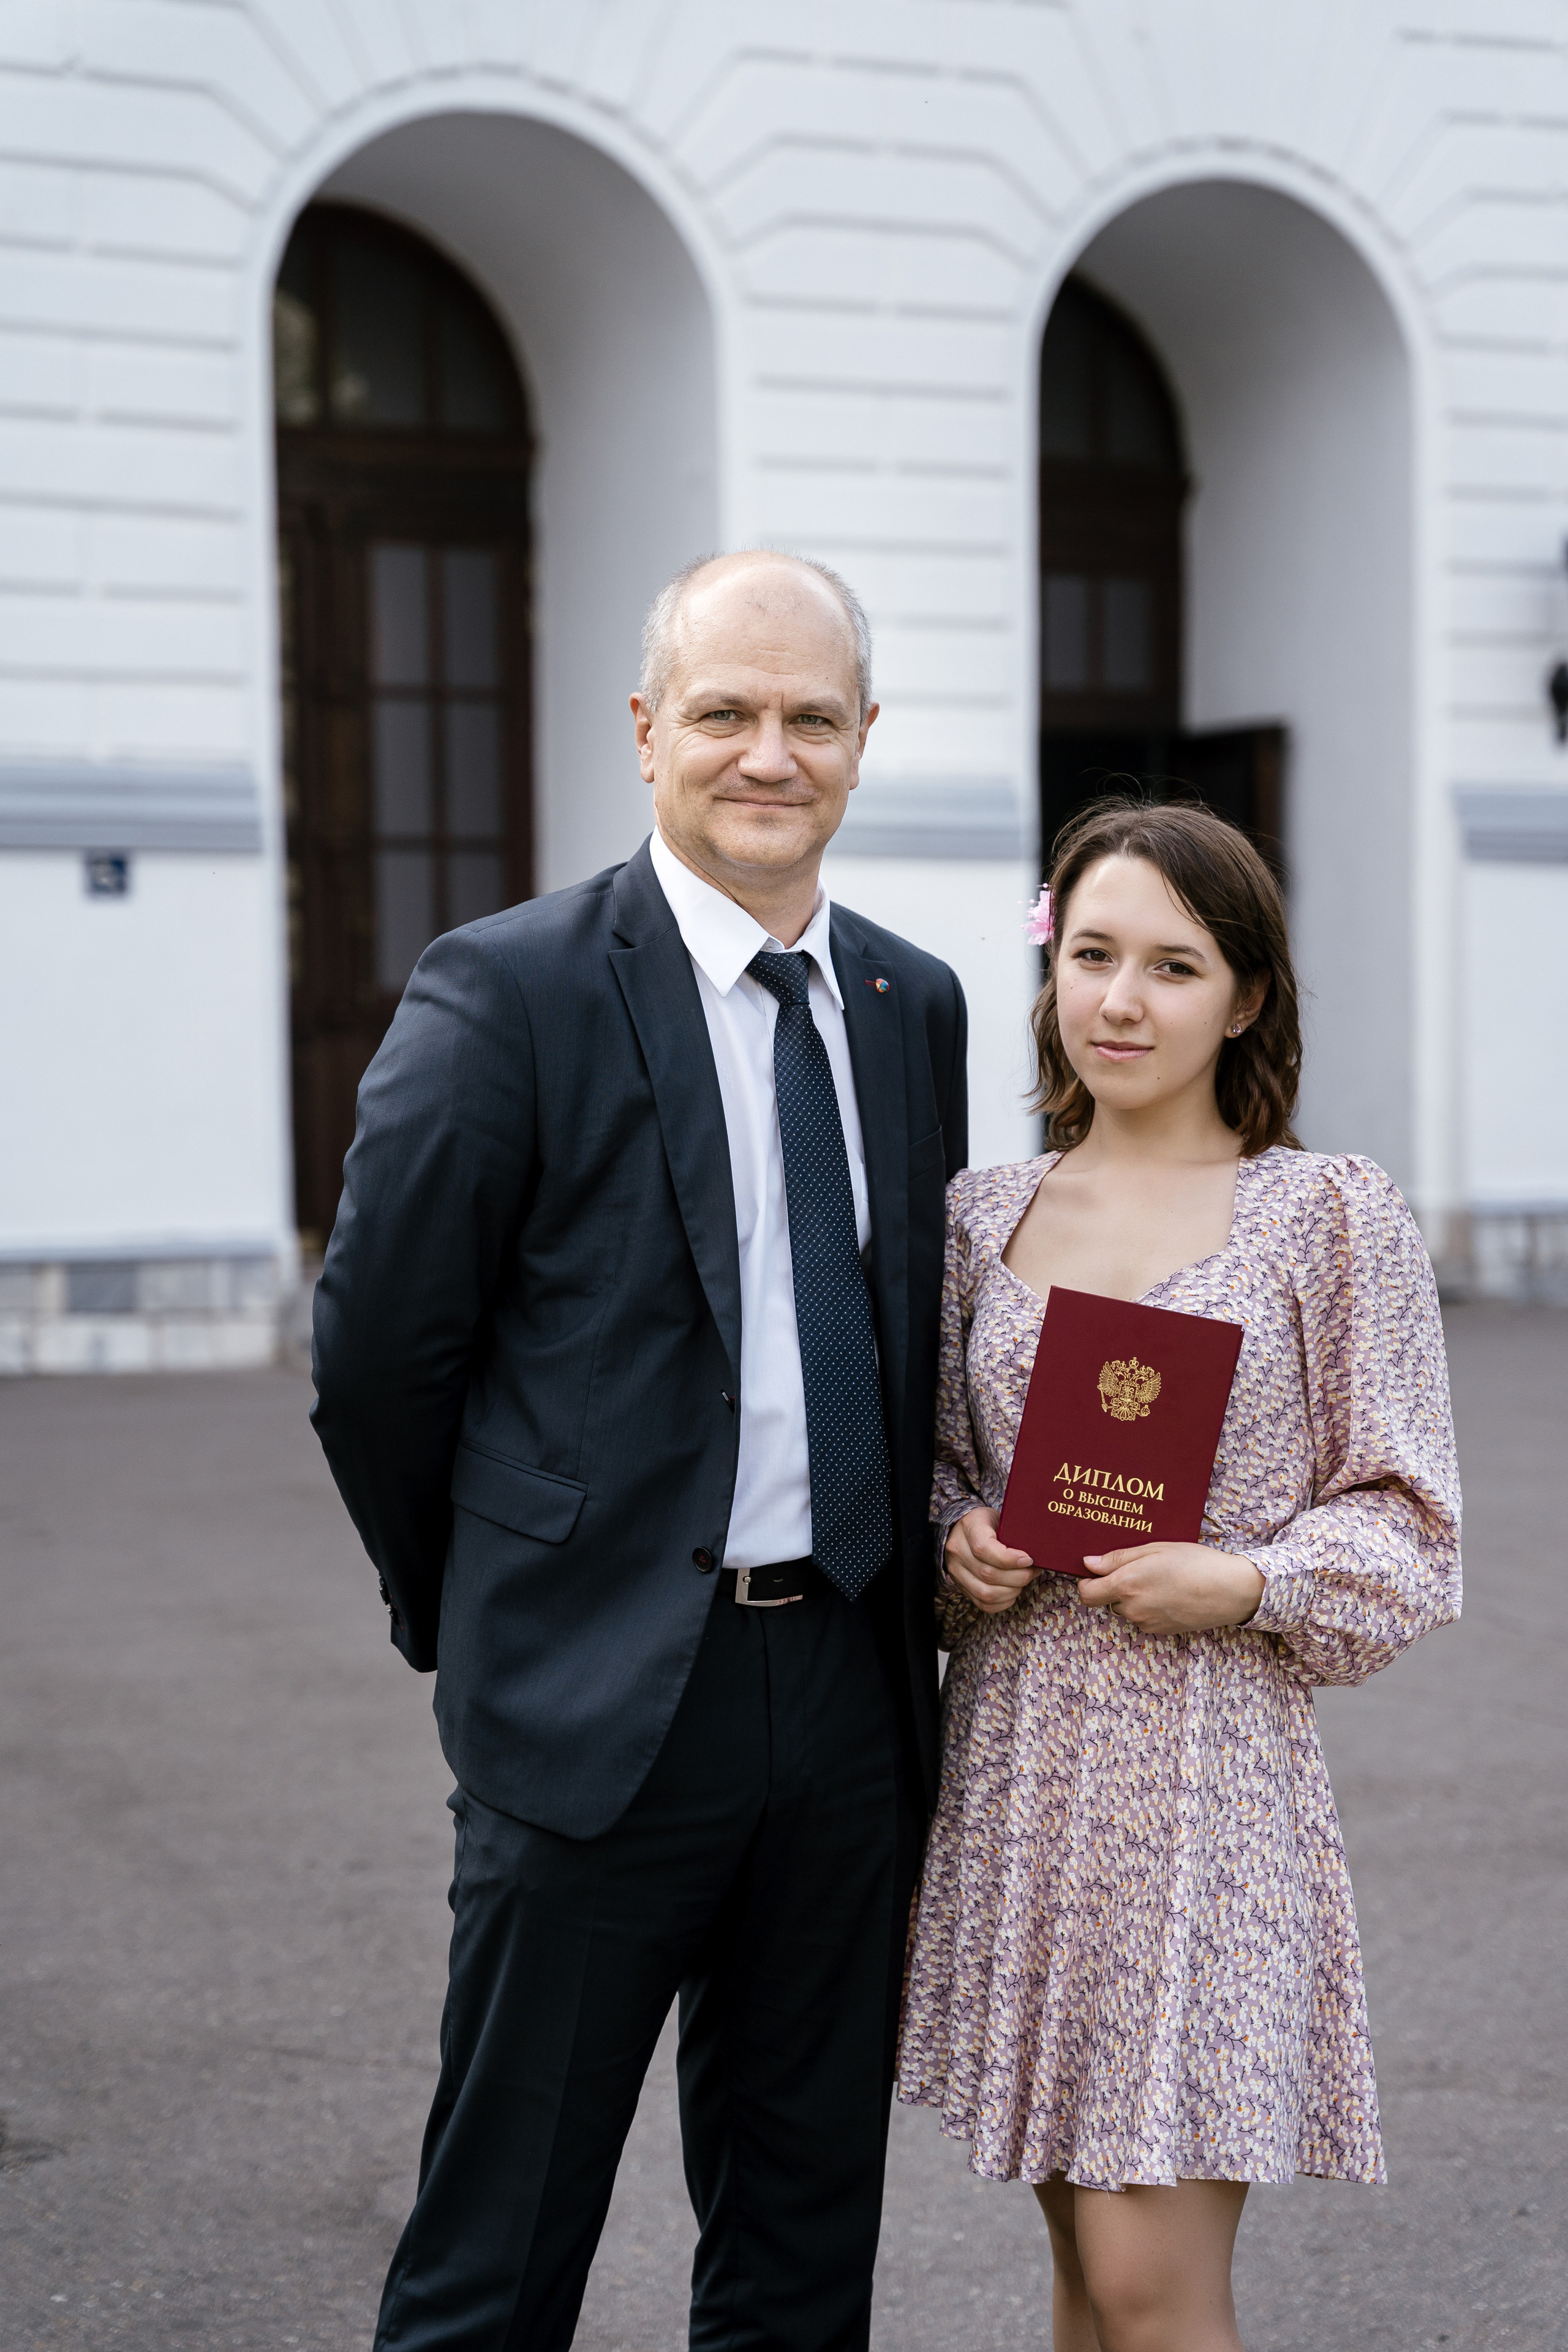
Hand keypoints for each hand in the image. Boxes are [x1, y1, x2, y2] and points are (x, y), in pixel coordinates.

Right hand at [944, 1507, 1036, 1615]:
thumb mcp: (999, 1518)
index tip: (1029, 1559)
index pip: (984, 1548)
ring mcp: (956, 1571)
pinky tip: (1012, 1591)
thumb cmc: (988, 1523)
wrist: (963, 1530)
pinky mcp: (961, 1586)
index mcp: (969, 1527)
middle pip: (988, 1574)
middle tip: (1032, 1571)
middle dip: (1018, 1577)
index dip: (1009, 1559)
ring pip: (985, 1593)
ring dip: (1011, 1591)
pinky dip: (1003, 1602)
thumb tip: (1039, 1553)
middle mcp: (957, 1551)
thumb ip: (1014, 1533)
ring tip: (1023, 1581)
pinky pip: (984, 1604)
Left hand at [1076, 1542, 1264, 1636]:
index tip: (1095, 1571)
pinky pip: (1144, 1618)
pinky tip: (1169, 1592)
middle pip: (1106, 1602)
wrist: (1230, 1590)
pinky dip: (1149, 1607)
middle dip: (1113, 1588)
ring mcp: (1147, 1623)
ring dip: (1132, 1598)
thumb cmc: (1194, 1562)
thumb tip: (1089, 1564)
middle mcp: (1132, 1608)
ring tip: (1158, 1578)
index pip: (1086, 1594)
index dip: (1087, 1582)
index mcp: (1126, 1585)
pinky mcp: (1161, 1631)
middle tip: (1135, 1569)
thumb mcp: (1154, 1549)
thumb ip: (1118, 1558)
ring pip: (1126, 1610)